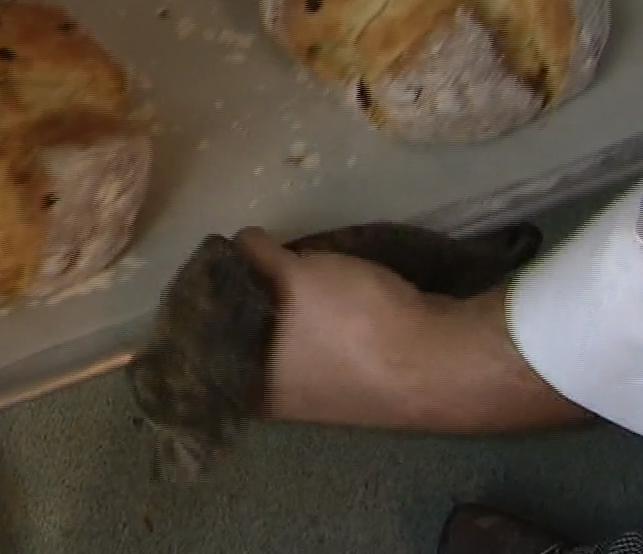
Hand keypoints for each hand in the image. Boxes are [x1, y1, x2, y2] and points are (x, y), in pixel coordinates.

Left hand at [234, 228, 588, 434]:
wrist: (437, 358)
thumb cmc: (349, 324)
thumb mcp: (291, 278)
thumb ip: (256, 258)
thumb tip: (237, 242)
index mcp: (250, 390)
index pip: (205, 342)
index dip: (205, 297)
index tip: (209, 261)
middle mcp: (279, 401)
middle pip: (246, 335)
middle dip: (249, 294)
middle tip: (247, 251)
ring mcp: (321, 394)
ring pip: (286, 334)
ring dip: (288, 299)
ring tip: (283, 257)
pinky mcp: (359, 377)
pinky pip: (322, 336)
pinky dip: (320, 309)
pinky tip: (323, 280)